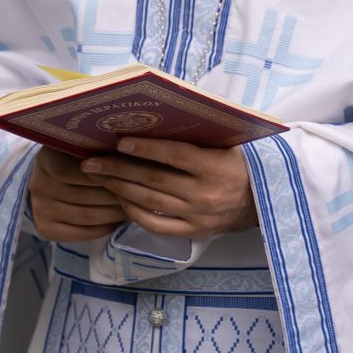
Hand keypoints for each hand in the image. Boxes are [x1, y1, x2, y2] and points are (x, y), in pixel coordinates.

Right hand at [28, 147, 127, 241]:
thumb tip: (132, 154)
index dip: (102, 173)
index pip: (73, 170)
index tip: (127, 172)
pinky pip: (80, 233)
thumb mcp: (82, 147)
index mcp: (46, 160)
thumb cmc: (77, 159)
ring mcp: (39, 209)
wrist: (51, 181)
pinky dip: (103, 228)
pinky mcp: (45, 229)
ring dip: (113, 214)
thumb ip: (99, 151)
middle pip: (83, 195)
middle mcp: (38, 185)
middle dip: (115, 195)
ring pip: (85, 216)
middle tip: (138, 194)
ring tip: (133, 207)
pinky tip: (117, 221)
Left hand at [81, 138, 259, 240]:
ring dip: (119, 188)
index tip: (119, 141)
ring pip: (150, 201)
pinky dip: (133, 212)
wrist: (262, 202)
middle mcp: (205, 193)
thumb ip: (198, 137)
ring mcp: (197, 216)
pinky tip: (119, 198)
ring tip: (97, 177)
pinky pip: (155, 224)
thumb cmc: (240, 164)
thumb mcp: (227, 145)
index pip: (176, 156)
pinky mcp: (192, 232)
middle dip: (118, 169)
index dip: (147, 148)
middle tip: (91, 161)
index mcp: (216, 167)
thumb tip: (158, 120)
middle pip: (154, 180)